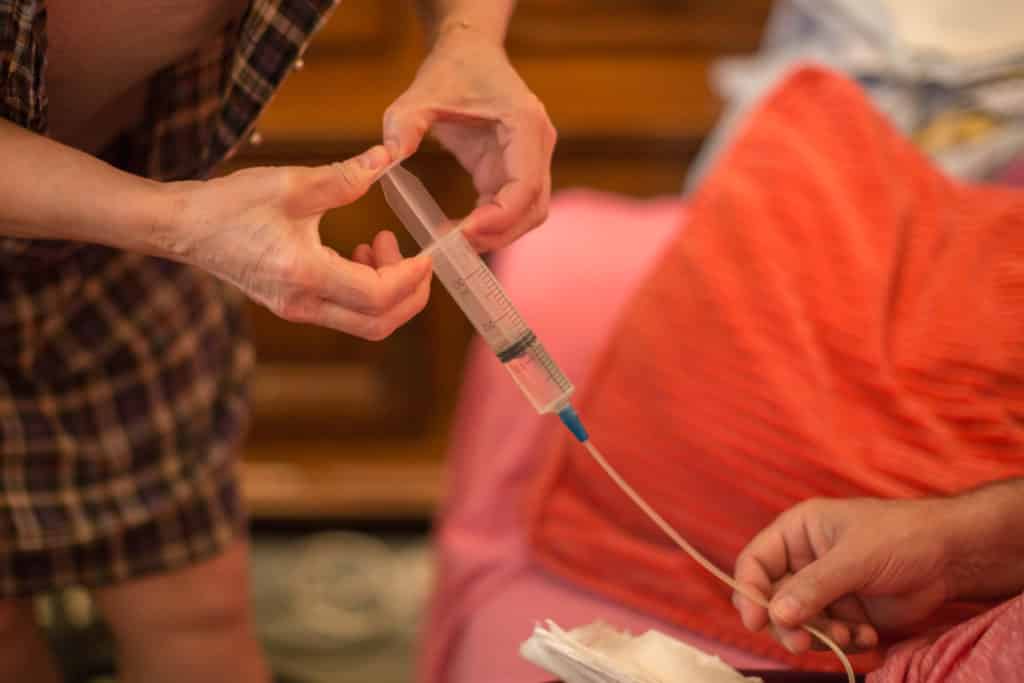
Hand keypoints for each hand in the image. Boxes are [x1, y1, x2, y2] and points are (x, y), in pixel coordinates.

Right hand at [163, 145, 431, 339]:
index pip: (378, 294)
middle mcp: (303, 303)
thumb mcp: (291, 183)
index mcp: (304, 273)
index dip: (412, 276)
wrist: (183, 228)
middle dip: (410, 294)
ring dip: (389, 292)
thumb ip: (344, 176)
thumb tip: (387, 158)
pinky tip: (360, 252)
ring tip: (382, 244)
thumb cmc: (230, 205)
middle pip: (379, 324)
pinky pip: (346, 313)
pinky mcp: (295, 306)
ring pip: (365, 324)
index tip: (426, 250)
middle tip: (418, 257)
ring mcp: (298, 310)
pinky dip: (368, 291)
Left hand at [383, 28, 556, 251]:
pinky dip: (489, 224)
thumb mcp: (419, 94)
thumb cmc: (452, 70)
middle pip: (533, 209)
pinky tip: (458, 230)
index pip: (524, 187)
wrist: (470, 51)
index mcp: (525, 125)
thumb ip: (402, 125)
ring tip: (454, 243)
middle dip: (497, 234)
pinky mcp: (517, 169)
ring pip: (528, 214)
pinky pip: (512, 207)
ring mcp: (533, 159)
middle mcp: (538, 144)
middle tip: (454, 249)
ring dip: (496, 234)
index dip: (497, 218)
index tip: (461, 234)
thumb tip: (386, 159)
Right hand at [732, 497, 954, 654]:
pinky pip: (827, 637)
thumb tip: (775, 615)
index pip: (755, 562)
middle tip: (802, 642)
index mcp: (796, 533)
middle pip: (771, 599)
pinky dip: (844, 642)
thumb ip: (813, 587)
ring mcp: (824, 590)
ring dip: (820, 635)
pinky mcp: (844, 614)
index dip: (749, 592)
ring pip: (798, 623)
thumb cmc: (900, 538)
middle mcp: (803, 561)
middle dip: (787, 623)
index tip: (754, 622)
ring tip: (848, 634)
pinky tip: (867, 635)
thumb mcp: (854, 558)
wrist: (951, 558)